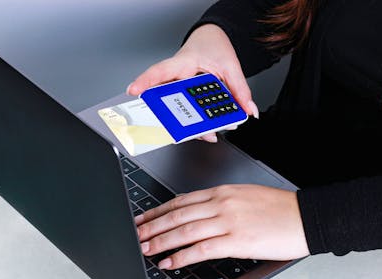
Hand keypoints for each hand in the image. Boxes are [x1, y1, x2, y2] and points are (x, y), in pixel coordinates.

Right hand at [126, 24, 258, 142]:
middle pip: (169, 100)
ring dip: (191, 126)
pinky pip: (189, 113)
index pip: (160, 70)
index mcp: (183, 63)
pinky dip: (199, 124)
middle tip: (181, 131)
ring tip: (207, 134)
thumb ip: (240, 89)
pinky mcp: (187, 98)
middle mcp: (177, 77)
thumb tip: (248, 109)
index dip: (145, 81)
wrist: (213, 41)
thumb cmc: (213, 48)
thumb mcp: (230, 65)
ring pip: (179, 111)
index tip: (134, 90)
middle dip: (175, 118)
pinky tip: (209, 131)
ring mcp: (180, 89)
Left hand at [134, 184, 309, 269]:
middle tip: (136, 235)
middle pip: (178, 215)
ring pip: (185, 231)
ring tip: (146, 249)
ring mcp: (228, 221)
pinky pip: (202, 248)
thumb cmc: (279, 208)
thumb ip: (222, 203)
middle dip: (153, 226)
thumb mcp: (246, 196)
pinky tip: (170, 262)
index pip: (182, 201)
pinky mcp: (237, 240)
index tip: (145, 218)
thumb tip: (200, 215)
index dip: (159, 211)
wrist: (305, 216)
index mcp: (223, 191)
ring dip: (161, 241)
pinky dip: (182, 256)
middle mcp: (222, 203)